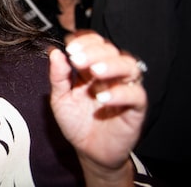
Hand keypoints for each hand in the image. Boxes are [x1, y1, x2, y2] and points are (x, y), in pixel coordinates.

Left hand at [49, 31, 146, 172]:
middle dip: (93, 51)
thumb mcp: (60, 98)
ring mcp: (124, 89)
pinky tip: (103, 98)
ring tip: (94, 71)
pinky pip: (136, 95)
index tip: (69, 45)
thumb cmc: (76, 122)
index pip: (94, 43)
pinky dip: (120, 93)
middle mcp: (110, 74)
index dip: (84, 40)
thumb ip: (58, 76)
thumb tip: (54, 52)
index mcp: (92, 67)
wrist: (88, 151)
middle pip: (111, 50)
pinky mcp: (136, 108)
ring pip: (129, 66)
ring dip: (111, 65)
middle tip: (76, 58)